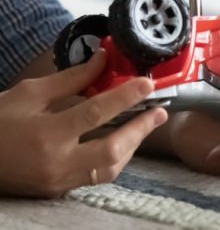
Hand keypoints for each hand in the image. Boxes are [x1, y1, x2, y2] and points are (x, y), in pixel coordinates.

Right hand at [0, 52, 167, 197]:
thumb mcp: (29, 93)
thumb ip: (71, 79)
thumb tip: (103, 59)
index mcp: (46, 134)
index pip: (96, 113)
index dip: (126, 96)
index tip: (147, 83)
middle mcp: (56, 162)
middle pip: (112, 148)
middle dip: (141, 128)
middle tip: (160, 111)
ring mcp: (59, 181)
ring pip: (110, 168)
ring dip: (132, 145)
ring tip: (146, 123)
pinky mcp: (60, 190)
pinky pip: (98, 176)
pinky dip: (115, 158)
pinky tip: (123, 142)